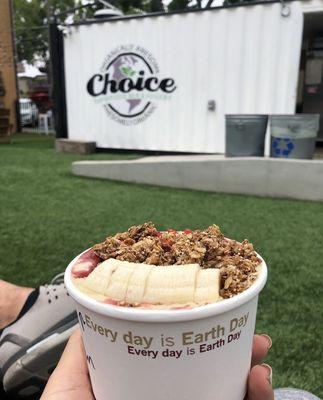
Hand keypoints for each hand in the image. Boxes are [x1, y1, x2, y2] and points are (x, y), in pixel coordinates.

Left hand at [41, 331, 272, 399]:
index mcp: (148, 391)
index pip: (185, 364)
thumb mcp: (71, 382)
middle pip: (217, 380)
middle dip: (241, 357)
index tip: (222, 321)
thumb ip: (84, 348)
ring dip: (257, 383)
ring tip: (258, 362)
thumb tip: (97, 310)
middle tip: (255, 340)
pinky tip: (258, 384)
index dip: (207, 342)